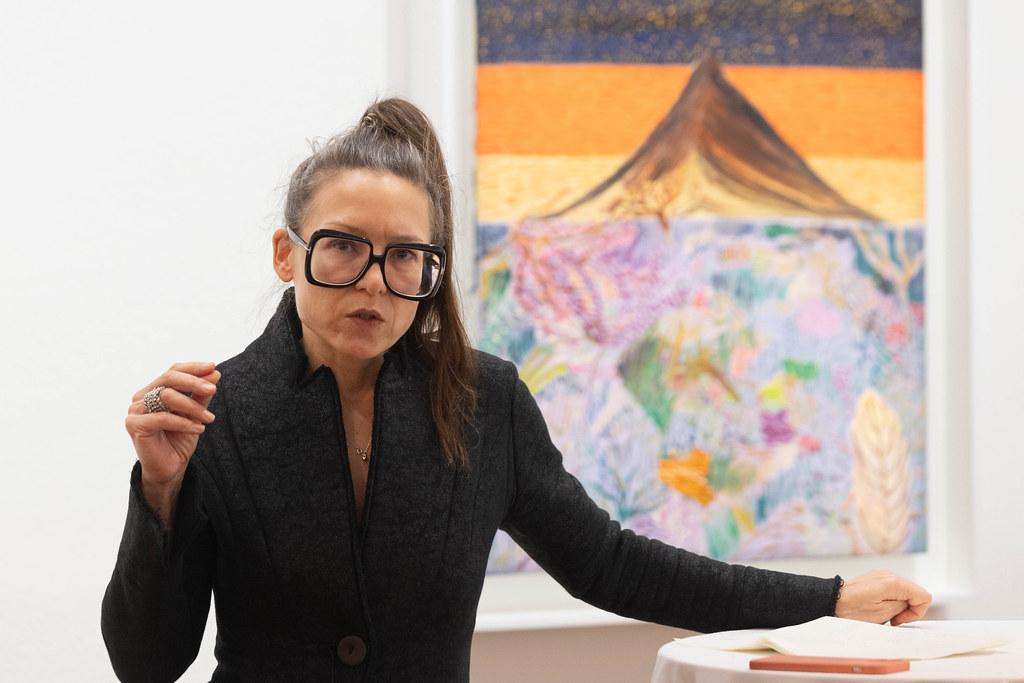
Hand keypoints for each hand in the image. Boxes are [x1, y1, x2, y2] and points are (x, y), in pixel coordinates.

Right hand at [125, 361, 220, 488]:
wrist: (170, 468)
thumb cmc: (179, 439)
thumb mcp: (195, 413)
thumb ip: (201, 394)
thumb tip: (215, 372)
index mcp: (153, 390)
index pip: (173, 371)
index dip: (193, 367)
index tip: (213, 367)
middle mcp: (141, 397)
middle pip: (168, 379)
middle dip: (193, 382)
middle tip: (213, 389)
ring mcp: (135, 410)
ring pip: (166, 397)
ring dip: (192, 407)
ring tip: (210, 418)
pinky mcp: (134, 425)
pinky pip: (162, 418)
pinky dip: (184, 422)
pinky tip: (199, 428)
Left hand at [834, 570, 931, 624]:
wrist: (833, 601)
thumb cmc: (854, 608)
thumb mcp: (884, 612)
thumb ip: (904, 605)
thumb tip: (912, 602)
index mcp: (895, 582)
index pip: (924, 596)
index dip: (917, 612)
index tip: (900, 619)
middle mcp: (891, 575)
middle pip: (915, 594)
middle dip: (908, 609)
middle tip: (891, 619)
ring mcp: (884, 575)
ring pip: (905, 593)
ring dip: (899, 606)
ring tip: (883, 613)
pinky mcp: (877, 579)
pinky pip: (894, 591)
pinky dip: (891, 601)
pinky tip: (879, 607)